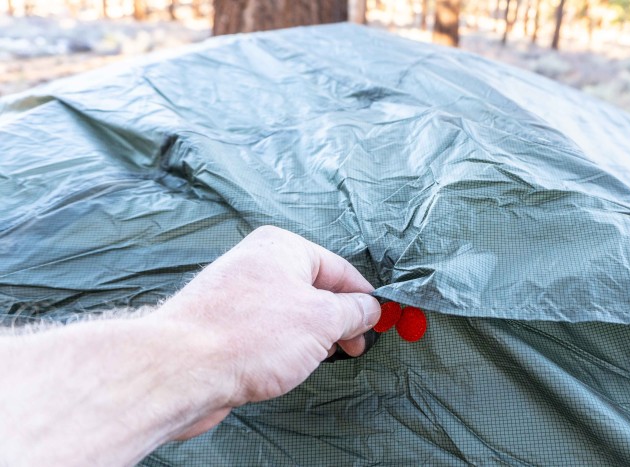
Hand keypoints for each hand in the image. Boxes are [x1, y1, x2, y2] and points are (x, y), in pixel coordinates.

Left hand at [157, 226, 380, 438]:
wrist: (180, 371)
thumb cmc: (250, 336)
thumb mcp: (322, 320)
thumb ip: (354, 311)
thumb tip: (371, 308)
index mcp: (282, 247)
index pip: (340, 269)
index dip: (364, 298)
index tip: (381, 322)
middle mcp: (258, 264)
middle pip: (315, 290)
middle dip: (338, 321)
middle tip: (354, 347)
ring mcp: (237, 295)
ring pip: (292, 313)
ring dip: (311, 338)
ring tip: (317, 359)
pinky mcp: (223, 325)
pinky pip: (267, 331)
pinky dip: (284, 348)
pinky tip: (284, 367)